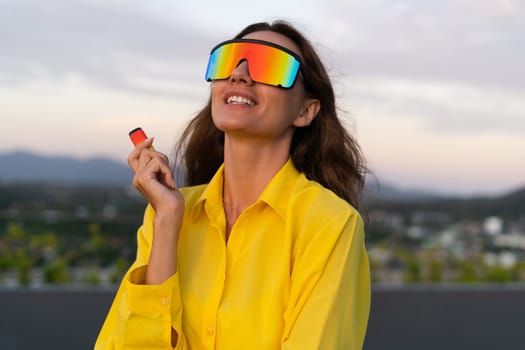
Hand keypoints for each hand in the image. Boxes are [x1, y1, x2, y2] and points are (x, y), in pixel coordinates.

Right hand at [128, 137, 182, 284]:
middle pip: (145, 151)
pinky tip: (169, 184)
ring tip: (169, 181)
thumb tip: (154, 146)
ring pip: (153, 155)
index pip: (134, 156)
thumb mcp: (165, 177)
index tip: (151, 138)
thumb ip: (159, 165)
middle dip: (162, 158)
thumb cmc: (171, 198)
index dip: (141, 145)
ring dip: (166, 166)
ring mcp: (138, 178)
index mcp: (140, 177)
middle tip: (168, 174)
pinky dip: (167, 171)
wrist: (172, 212)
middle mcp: (136, 177)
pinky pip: (158, 162)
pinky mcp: (143, 178)